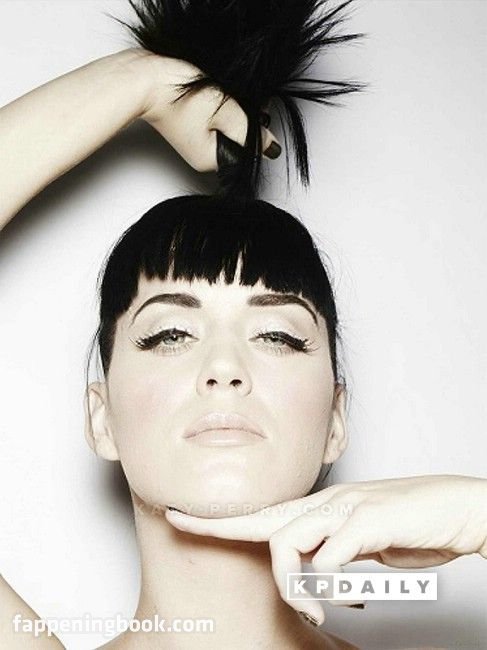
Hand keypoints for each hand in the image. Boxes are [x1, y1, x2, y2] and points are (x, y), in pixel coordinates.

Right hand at [137, 51, 279, 171]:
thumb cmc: (179, 94)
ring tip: (218, 92)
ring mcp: (194, 140)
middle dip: (244, 118)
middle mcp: (201, 155)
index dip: (255, 128)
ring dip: (232, 109)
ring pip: (228, 126)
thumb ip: (250, 130)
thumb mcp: (225, 111)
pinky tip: (211, 92)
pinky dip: (219, 105)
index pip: (247, 150)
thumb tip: (271, 147)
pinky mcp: (189, 123)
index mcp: (209, 159)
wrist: (145, 76)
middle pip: (238, 139)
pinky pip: (214, 118)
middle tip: (233, 97)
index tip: (253, 108)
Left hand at [165, 474, 486, 623]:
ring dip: (293, 583)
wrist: (455, 507)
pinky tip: (343, 594)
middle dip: (218, 524)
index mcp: (323, 508)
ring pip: (289, 538)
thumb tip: (312, 569)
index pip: (263, 513)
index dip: (220, 518)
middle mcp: (328, 503)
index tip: (182, 514)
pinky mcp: (370, 518)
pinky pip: (332, 551)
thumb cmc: (409, 524)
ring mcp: (347, 507)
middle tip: (183, 524)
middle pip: (263, 520)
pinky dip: (329, 578)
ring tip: (314, 610)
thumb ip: (332, 549)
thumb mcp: (361, 542)